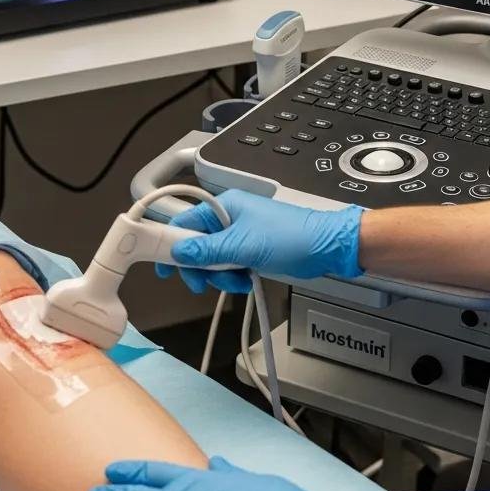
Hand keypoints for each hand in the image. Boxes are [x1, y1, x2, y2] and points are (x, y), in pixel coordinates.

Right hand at [155, 190, 363, 294]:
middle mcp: (229, 218)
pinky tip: (246, 280)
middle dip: (199, 267)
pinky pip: (228, 265)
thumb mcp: (244, 246)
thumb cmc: (291, 237)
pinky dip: (232, 276)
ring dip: (219, 275)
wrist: (327, 248)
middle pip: (196, 244)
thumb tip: (177, 251)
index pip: (185, 222)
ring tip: (237, 279)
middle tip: (202, 283)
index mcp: (225, 207)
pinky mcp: (250, 251)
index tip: (162, 266)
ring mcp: (240, 235)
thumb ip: (208, 250)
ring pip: (212, 259)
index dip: (170, 243)